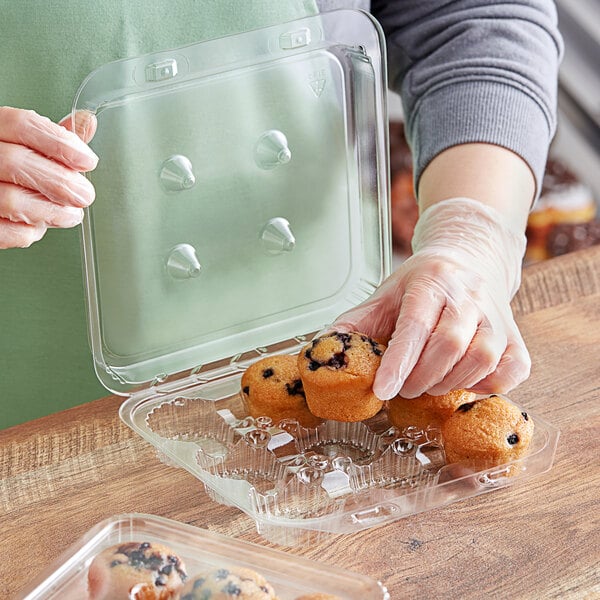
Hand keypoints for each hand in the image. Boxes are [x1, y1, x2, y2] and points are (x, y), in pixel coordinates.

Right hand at [0, 107, 97, 248]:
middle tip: (84, 195)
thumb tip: (86, 123)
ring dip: (51, 211)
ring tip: (71, 215)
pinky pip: (3, 231)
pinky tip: (39, 226)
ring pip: (9, 199)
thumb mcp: (23, 143)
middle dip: (60, 182)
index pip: (21, 125)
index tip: (87, 160)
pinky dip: (28, 232)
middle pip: (16, 162)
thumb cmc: (4, 167)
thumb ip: (52, 137)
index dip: (59, 143)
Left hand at [332, 197, 530, 398]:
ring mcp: (496, 314)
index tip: (382, 390)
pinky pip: (515, 367)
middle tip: (403, 388)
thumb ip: (354, 324)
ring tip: (429, 384)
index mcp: (430, 281)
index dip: (399, 361)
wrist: (468, 259)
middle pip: (450, 344)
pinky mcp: (515, 334)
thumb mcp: (383, 295)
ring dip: (451, 382)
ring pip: (483, 357)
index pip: (415, 324)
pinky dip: (492, 384)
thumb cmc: (421, 283)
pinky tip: (467, 383)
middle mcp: (468, 295)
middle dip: (421, 376)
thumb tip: (322, 350)